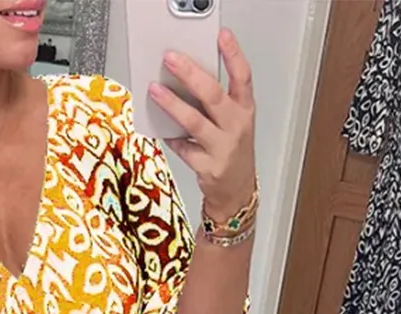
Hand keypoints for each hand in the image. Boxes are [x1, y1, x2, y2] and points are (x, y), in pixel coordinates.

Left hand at [149, 28, 255, 221]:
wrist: (237, 191)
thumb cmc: (232, 152)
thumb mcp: (233, 123)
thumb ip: (216, 103)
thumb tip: (186, 80)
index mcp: (244, 110)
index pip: (242, 77)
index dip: (233, 55)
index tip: (222, 36)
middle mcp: (236, 127)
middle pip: (213, 95)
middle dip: (190, 74)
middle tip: (171, 59)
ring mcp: (223, 148)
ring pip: (194, 122)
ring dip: (172, 104)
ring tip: (155, 90)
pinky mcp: (208, 167)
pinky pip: (184, 148)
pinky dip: (172, 139)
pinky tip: (162, 131)